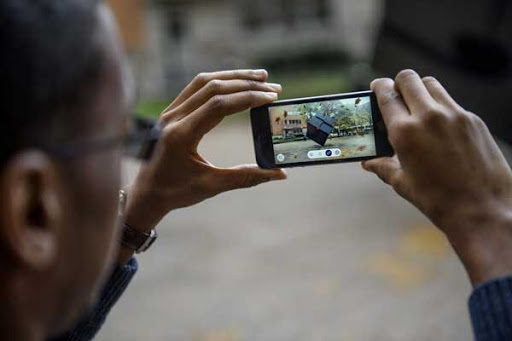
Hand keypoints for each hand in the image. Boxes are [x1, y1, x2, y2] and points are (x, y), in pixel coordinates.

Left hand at [123, 70, 285, 232]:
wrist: (146, 193)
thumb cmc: (176, 191)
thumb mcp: (212, 186)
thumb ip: (246, 177)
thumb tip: (280, 174)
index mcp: (181, 135)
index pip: (218, 105)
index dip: (248, 97)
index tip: (271, 97)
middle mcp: (173, 118)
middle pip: (213, 88)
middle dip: (246, 85)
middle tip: (274, 88)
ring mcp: (170, 112)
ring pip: (204, 82)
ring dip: (234, 77)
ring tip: (260, 78)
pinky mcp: (172, 112)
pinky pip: (196, 87)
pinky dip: (219, 81)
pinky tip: (236, 83)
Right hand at [363, 69, 511, 284]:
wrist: (483, 209)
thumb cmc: (438, 200)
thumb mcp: (403, 183)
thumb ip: (383, 166)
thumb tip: (369, 162)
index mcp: (405, 132)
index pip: (386, 94)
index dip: (378, 87)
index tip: (376, 87)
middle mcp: (428, 116)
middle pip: (408, 78)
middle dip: (398, 83)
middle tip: (395, 95)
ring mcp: (454, 115)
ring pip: (431, 84)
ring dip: (419, 90)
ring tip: (417, 107)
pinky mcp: (473, 120)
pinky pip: (451, 102)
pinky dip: (440, 107)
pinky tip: (439, 127)